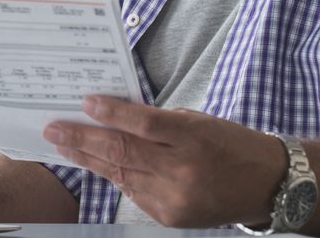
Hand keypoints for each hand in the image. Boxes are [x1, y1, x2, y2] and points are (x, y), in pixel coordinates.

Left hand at [43, 96, 283, 227]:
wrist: (265, 184)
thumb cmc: (229, 144)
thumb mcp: (198, 121)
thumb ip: (158, 121)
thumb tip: (113, 116)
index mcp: (193, 138)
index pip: (143, 124)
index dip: (110, 113)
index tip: (85, 102)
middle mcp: (182, 170)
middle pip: (123, 152)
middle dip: (82, 139)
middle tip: (54, 129)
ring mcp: (174, 197)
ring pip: (121, 174)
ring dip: (89, 159)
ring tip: (65, 144)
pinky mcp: (170, 217)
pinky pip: (133, 192)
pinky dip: (116, 176)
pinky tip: (98, 164)